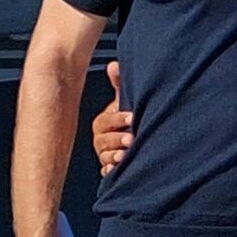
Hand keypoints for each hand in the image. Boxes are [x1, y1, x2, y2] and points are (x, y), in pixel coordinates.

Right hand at [90, 61, 134, 177]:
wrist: (135, 139)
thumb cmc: (128, 117)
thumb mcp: (124, 101)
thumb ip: (119, 85)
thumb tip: (114, 64)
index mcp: (103, 123)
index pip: (106, 121)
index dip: (119, 119)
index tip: (133, 118)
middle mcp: (101, 139)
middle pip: (103, 141)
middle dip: (116, 139)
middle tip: (131, 139)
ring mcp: (104, 154)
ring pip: (104, 156)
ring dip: (114, 156)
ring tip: (125, 155)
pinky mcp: (110, 168)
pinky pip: (107, 171)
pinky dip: (111, 170)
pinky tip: (117, 169)